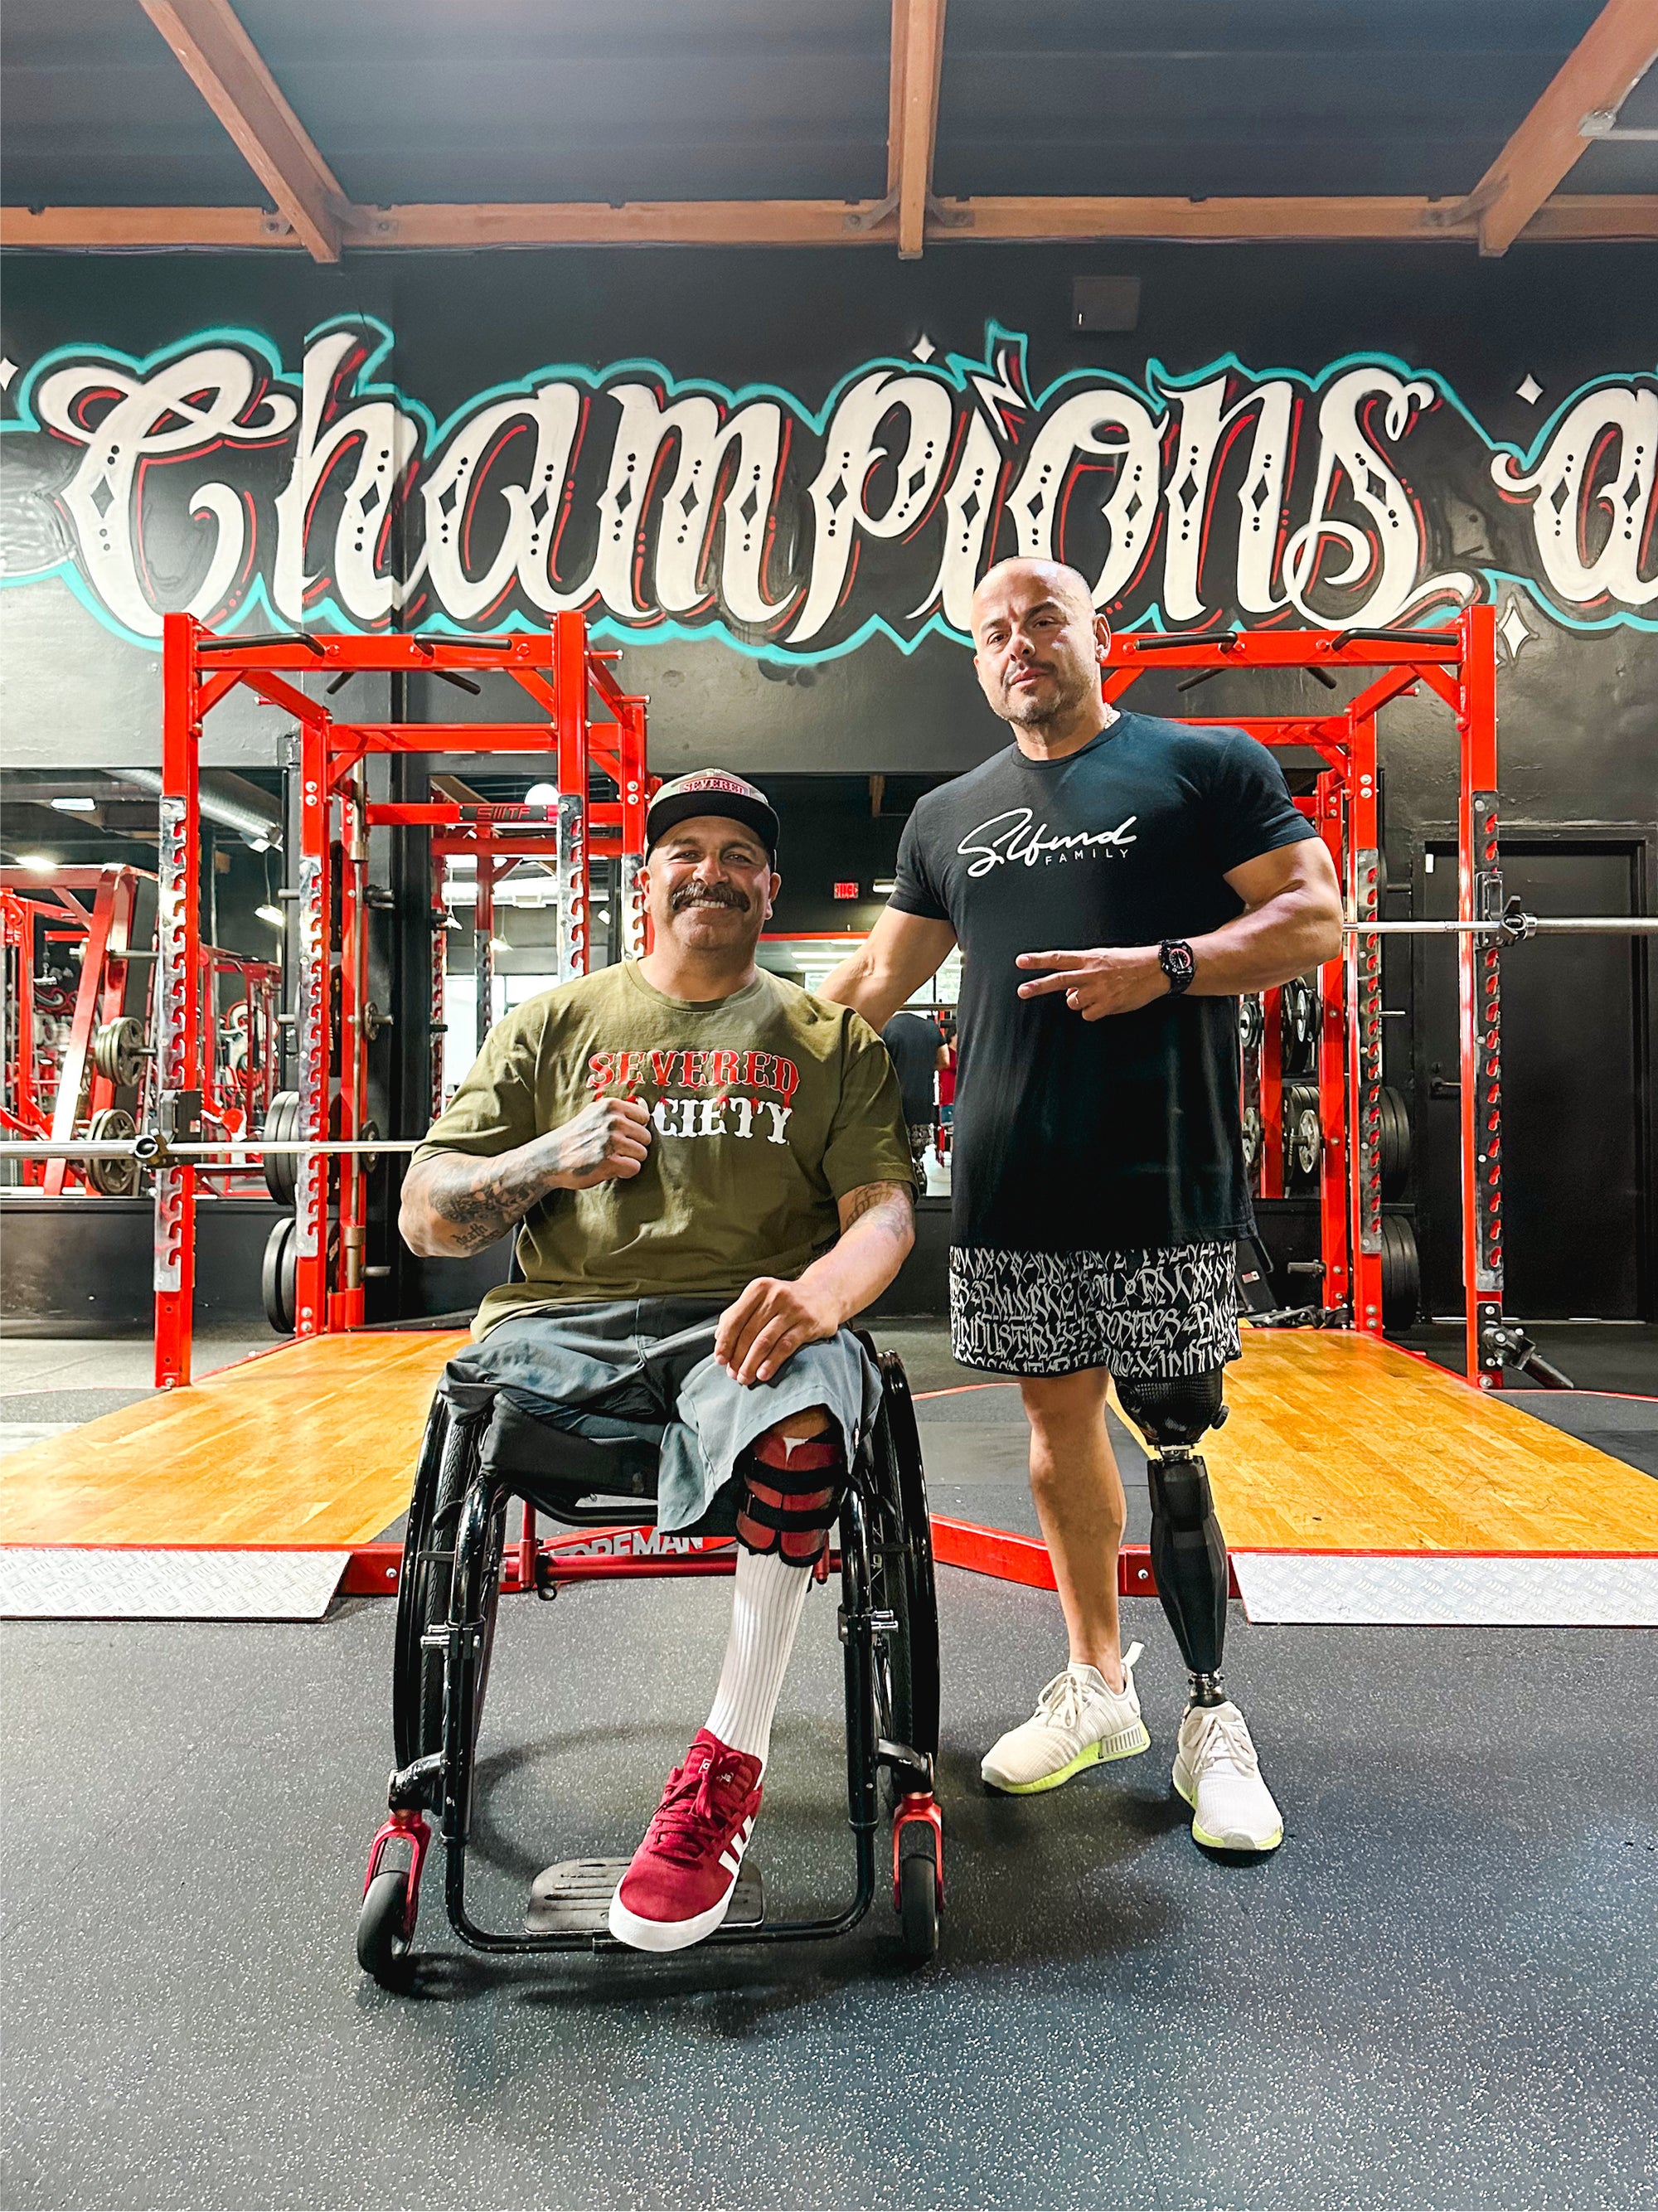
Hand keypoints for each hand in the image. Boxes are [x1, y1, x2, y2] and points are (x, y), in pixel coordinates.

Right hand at [546, 1095, 651, 1187]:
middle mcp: (613, 1121)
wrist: (549, 1158)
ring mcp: (611, 1141)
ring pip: (642, 1154)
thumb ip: (617, 1113)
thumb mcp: (593, 1114)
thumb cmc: (574, 1138)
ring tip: (610, 1159)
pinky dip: (625, 1172)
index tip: (622, 1137)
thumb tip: (646, 1113)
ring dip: (629, 1160)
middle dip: (633, 1146)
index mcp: (611, 1106)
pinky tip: (610, 1169)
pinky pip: (634, 1168)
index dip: (635, 1130)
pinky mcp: (610, 1161)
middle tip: (614, 1151)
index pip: (644, 1117)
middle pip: (646, 1137)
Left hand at [714, 1275, 841, 1385]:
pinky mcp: (808, 1323)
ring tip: (745, 1378)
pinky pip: (785, 1346)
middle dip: (738, 1357)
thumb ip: (739, 1313)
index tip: (720, 1360)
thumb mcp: (762, 1298)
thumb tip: (718, 1338)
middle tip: (733, 1375)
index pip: (735, 1319)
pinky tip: (763, 1374)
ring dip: (752, 1363)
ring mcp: (793, 1308)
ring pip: (765, 1341)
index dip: (725, 1342)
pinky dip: (771, 1362)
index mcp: (759, 1288)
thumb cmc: (785, 1301)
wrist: (825, 1295)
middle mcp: (775, 1295)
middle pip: (749, 1332)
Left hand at [1015, 945, 1168, 1020]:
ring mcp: (1098, 990)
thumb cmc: (1130, 963)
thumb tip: (1068, 990)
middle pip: (1058, 981)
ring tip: (1099, 993)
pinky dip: (1094, 1011)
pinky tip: (1108, 1002)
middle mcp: (1091, 973)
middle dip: (1037, 986)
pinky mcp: (1107, 1005)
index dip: (1038, 960)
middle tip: (1022, 991)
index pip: (1059, 958)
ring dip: (1080, 1001)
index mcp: (1089, 958)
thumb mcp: (1104, 958)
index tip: (1021, 961)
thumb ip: (1083, 971)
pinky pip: (1088, 1014)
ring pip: (1073, 1002)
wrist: (1156, 969)